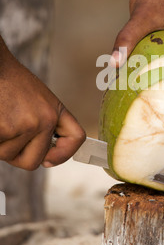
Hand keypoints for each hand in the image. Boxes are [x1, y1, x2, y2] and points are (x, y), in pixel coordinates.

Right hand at [0, 45, 85, 169]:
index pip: (76, 137)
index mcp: (55, 111)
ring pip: (9, 156)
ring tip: (0, 119)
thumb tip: (44, 157)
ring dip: (0, 144)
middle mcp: (45, 120)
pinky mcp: (5, 129)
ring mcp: (26, 125)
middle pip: (33, 161)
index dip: (63, 154)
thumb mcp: (37, 99)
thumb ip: (42, 124)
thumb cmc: (10, 82)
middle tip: (7, 135)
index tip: (48, 160)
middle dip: (17, 156)